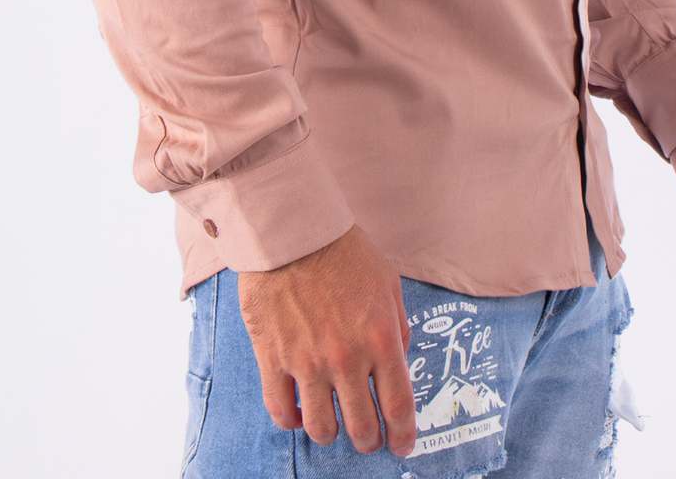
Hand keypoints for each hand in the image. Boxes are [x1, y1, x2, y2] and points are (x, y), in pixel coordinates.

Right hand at [237, 224, 416, 455]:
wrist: (293, 230)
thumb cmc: (344, 250)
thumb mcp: (387, 283)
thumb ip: (397, 327)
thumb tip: (397, 363)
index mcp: (380, 339)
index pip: (398, 407)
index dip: (403, 435)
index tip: (402, 445)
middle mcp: (347, 358)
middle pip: (362, 427)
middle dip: (370, 441)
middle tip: (369, 439)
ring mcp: (307, 362)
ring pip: (321, 429)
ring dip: (331, 435)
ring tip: (333, 427)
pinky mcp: (272, 358)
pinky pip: (281, 411)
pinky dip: (292, 421)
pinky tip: (299, 412)